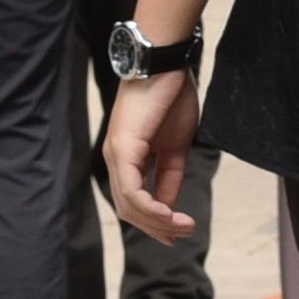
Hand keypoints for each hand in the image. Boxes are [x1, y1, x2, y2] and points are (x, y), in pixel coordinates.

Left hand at [102, 68, 203, 242]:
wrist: (166, 63)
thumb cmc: (171, 96)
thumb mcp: (176, 144)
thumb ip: (171, 174)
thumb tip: (169, 203)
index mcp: (126, 156)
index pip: (134, 200)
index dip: (155, 221)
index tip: (178, 232)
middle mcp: (115, 158)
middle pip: (129, 209)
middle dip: (157, 227)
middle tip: (183, 234)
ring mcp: (115, 153)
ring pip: (129, 204)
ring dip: (157, 221)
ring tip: (183, 226)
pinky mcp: (122, 148)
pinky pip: (131, 190)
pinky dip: (150, 207)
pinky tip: (169, 214)